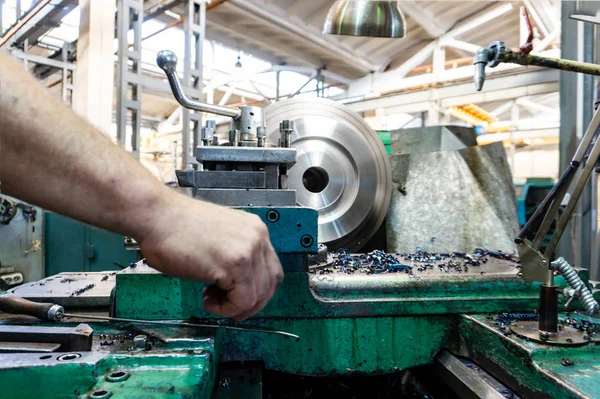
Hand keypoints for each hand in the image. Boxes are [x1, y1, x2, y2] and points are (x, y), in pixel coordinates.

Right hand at [136, 191, 283, 320]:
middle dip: (251, 303)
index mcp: (254, 229)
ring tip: (211, 299)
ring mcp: (248, 250)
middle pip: (270, 284)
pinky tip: (208, 300)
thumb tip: (238, 283)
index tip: (240, 299)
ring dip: (234, 307)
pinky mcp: (234, 264)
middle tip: (230, 308)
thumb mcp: (219, 238)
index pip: (271, 269)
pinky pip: (242, 301)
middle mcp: (257, 237)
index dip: (258, 290)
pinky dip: (226, 309)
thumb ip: (235, 255)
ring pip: (257, 296)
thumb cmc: (175, 227)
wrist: (156, 216)